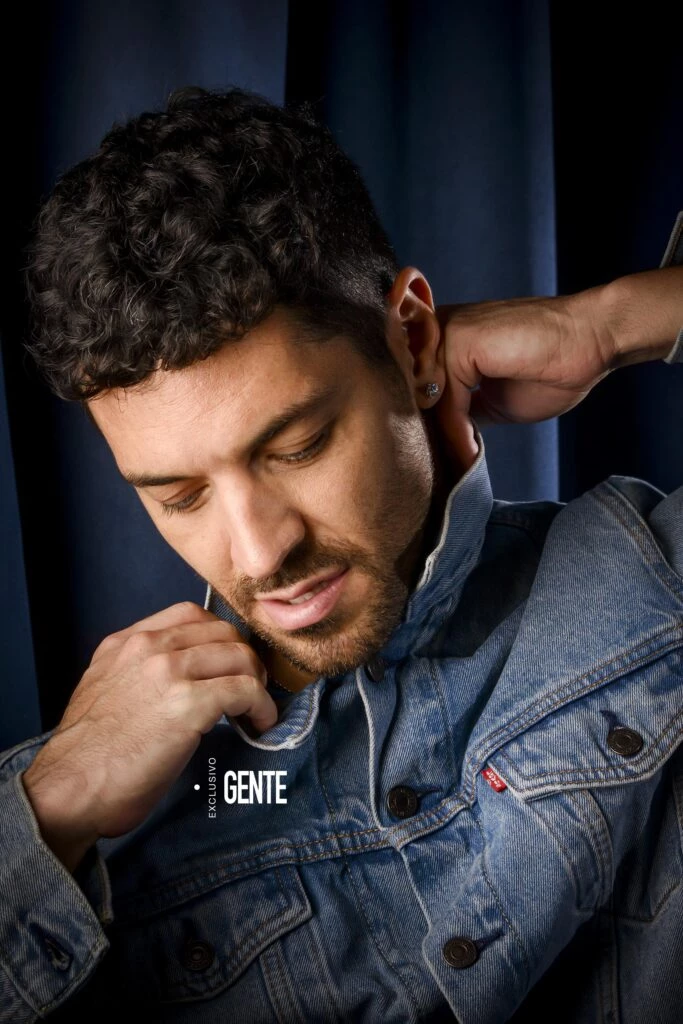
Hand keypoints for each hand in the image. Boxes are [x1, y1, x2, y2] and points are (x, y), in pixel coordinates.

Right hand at [22, 602, 277, 870]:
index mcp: (125, 642)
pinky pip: (246, 690)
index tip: (228, 662)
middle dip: (245, 658)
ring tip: (256, 708)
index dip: (220, 636)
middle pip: (224, 631)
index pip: (190, 614)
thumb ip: (137, 672)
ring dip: (258, 683)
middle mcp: (148, 647)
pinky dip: (262, 706)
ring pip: (241, 656)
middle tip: (250, 687)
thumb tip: (182, 677)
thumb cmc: (88, 756)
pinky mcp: (189, 703)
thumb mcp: (104, 690)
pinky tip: (259, 724)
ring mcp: (169, 672)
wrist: (69, 790)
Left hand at [433, 266, 682, 466]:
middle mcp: (439, 328)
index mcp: (445, 336)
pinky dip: (457, 429)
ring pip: (428, 396)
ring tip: (461, 464)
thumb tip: (439, 436)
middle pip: (416, 391)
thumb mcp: (493, 399)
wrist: (592, 341)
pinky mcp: (459, 338)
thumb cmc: (551, 365)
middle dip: (428, 431)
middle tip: (441, 468)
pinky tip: (470, 451)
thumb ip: (461, 408)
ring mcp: (446, 330)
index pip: (419, 386)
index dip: (426, 422)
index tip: (439, 457)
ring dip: (443, 436)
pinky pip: (446, 396)